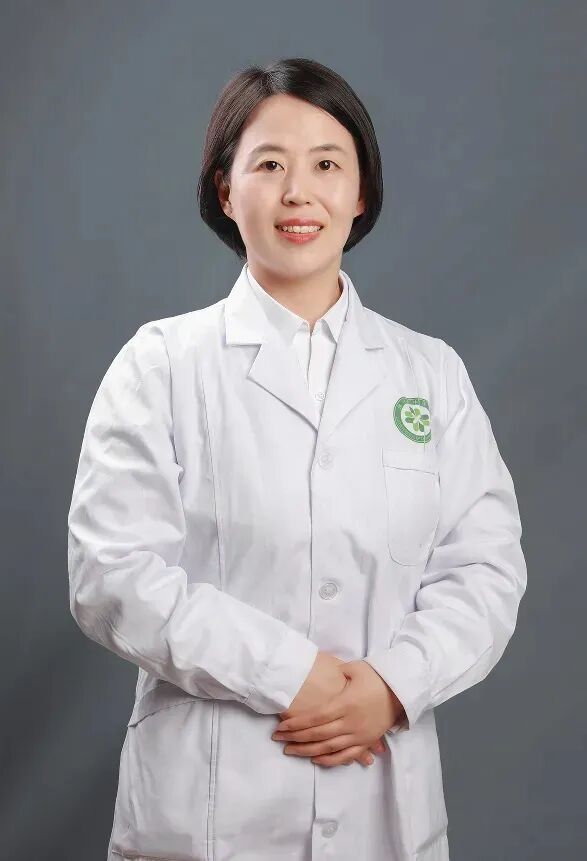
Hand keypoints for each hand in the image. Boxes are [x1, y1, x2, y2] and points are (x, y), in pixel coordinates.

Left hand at [271, 659, 404, 767]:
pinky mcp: (366, 742)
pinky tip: (315, 759)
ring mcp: (359, 735)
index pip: (316, 717)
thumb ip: (336, 672)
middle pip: (318, 734)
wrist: (402, 690)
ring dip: (307, 750)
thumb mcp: (355, 668)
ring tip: (290, 751)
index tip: (281, 725)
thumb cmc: (377, 676)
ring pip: (329, 748)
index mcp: (346, 703)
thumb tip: (320, 675)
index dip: (297, 723)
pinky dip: (330, 760)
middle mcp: (351, 722)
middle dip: (296, 737)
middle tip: (278, 738)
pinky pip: (346, 755)